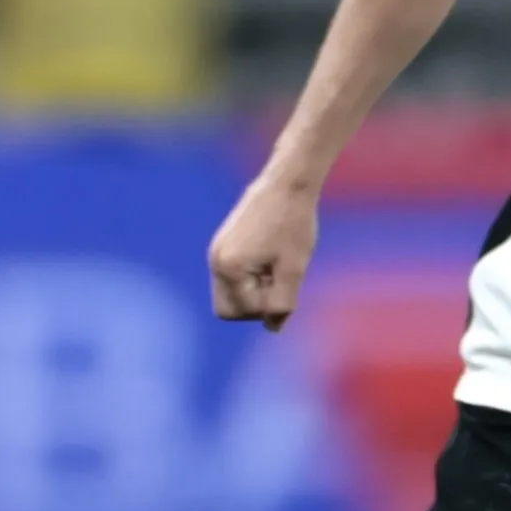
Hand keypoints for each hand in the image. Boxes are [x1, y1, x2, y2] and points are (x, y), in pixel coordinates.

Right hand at [209, 173, 320, 330]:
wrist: (288, 182)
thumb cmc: (294, 224)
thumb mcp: (293, 269)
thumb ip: (282, 303)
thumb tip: (272, 328)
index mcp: (229, 268)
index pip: (245, 311)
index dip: (271, 305)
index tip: (288, 278)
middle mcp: (216, 261)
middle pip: (228, 309)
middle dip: (255, 305)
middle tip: (280, 281)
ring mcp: (218, 251)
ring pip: (231, 293)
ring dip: (254, 291)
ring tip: (277, 267)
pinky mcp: (225, 244)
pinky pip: (234, 276)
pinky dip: (251, 277)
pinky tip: (272, 258)